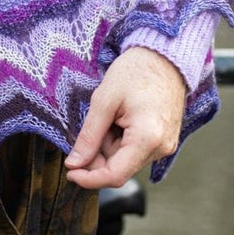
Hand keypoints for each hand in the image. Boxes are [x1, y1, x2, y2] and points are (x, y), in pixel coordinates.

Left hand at [64, 46, 185, 187]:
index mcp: (148, 139)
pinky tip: (119, 117)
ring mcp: (165, 145)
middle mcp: (161, 149)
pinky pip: (135, 149)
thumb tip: (74, 163)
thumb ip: (89, 135)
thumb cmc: (134, 71)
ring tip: (110, 113)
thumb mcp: (104, 100)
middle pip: (119, 167)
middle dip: (97, 153)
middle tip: (90, 125)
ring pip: (125, 158)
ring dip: (108, 143)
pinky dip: (120, 138)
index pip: (115, 176)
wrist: (164, 56)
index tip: (69, 171)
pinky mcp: (164, 139)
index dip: (89, 178)